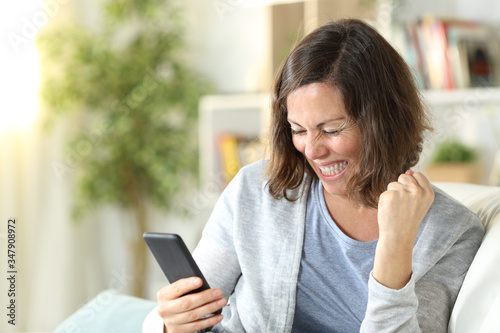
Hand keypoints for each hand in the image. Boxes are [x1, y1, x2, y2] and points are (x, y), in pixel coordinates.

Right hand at [156, 277, 225, 332]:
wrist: (168, 317)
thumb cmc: (175, 300)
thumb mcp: (175, 291)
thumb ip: (185, 287)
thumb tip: (202, 283)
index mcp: (163, 296)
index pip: (176, 288)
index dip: (188, 284)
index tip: (200, 281)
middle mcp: (165, 309)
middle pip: (187, 303)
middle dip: (205, 297)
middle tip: (218, 292)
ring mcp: (172, 321)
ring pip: (194, 315)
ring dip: (210, 308)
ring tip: (221, 301)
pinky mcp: (179, 331)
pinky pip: (197, 326)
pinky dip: (210, 321)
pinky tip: (218, 315)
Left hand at [373, 170, 434, 288]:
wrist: (398, 237)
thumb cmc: (407, 219)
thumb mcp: (418, 202)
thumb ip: (416, 186)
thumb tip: (408, 170)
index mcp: (429, 193)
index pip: (417, 175)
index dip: (411, 184)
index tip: (411, 198)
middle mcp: (418, 191)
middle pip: (403, 176)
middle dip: (400, 188)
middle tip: (403, 205)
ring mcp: (404, 192)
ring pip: (392, 184)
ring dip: (392, 195)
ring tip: (397, 209)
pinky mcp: (390, 195)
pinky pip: (384, 192)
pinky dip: (384, 201)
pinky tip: (390, 211)